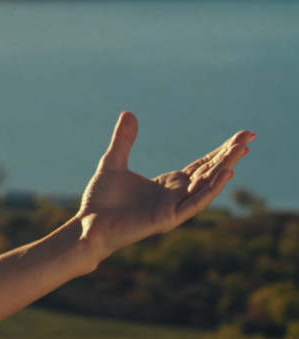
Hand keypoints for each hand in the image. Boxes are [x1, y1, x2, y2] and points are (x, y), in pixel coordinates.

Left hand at [75, 111, 252, 262]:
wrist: (88, 224)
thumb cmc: (101, 200)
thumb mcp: (113, 162)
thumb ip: (123, 140)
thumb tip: (129, 113)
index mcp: (167, 184)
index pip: (200, 166)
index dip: (219, 153)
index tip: (238, 139)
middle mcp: (176, 195)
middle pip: (209, 172)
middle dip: (229, 155)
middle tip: (249, 136)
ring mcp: (174, 207)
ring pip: (207, 185)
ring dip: (225, 166)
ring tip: (242, 148)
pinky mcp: (168, 218)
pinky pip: (195, 202)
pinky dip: (211, 189)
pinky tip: (225, 173)